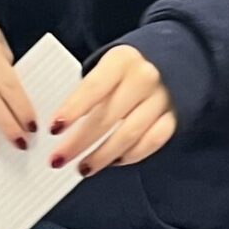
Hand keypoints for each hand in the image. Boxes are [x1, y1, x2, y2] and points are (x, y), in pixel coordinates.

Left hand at [48, 45, 176, 174]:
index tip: (54, 129)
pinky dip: (131, 155)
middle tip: (58, 159)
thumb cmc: (127, 69)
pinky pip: (152, 142)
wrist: (171, 61)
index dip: (72, 110)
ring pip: (129, 134)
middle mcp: (144, 78)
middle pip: (108, 116)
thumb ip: (88, 91)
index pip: (93, 88)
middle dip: (79, 142)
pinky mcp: (174, 117)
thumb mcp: (107, 67)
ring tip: (83, 168)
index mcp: (121, 61)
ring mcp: (161, 99)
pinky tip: (114, 161)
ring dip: (102, 156)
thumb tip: (61, 125)